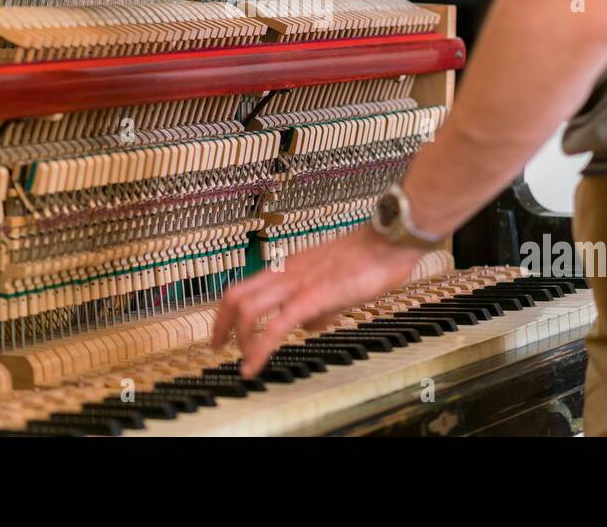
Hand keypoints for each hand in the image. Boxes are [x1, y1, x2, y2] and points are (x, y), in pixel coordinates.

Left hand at [212, 226, 426, 376]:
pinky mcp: (311, 297)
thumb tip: (311, 325)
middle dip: (221, 325)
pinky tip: (254, 366)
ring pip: (248, 308)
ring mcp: (296, 283)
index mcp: (289, 267)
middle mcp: (286, 272)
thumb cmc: (370, 258)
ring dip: (238, 338)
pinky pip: (276, 326)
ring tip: (241, 361)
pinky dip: (259, 348)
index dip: (228, 310)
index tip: (224, 330)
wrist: (388, 240)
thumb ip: (320, 304)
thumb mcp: (337, 285)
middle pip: (235, 295)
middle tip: (218, 347)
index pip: (245, 286)